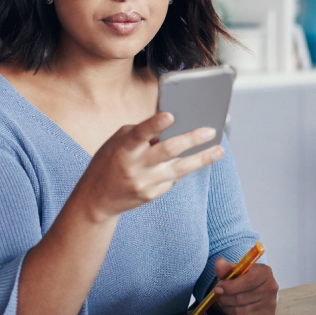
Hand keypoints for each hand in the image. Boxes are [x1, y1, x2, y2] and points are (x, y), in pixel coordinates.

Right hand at [69, 112, 224, 222]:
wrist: (96, 198)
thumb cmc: (109, 161)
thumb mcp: (118, 142)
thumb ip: (141, 133)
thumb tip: (172, 125)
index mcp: (124, 148)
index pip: (140, 133)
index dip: (154, 124)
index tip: (170, 115)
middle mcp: (135, 166)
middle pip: (167, 151)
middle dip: (191, 140)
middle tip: (210, 131)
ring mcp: (144, 183)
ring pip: (178, 169)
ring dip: (201, 159)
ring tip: (218, 150)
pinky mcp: (151, 195)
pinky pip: (172, 179)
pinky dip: (180, 169)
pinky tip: (190, 162)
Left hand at [211, 258, 277, 314]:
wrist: (255, 291)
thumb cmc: (243, 280)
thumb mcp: (235, 271)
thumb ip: (226, 267)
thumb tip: (219, 263)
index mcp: (265, 272)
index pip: (248, 281)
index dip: (230, 287)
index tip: (218, 288)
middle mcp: (271, 289)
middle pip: (242, 298)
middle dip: (225, 299)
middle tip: (219, 297)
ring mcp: (271, 306)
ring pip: (241, 312)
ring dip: (228, 309)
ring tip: (225, 304)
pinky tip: (235, 313)